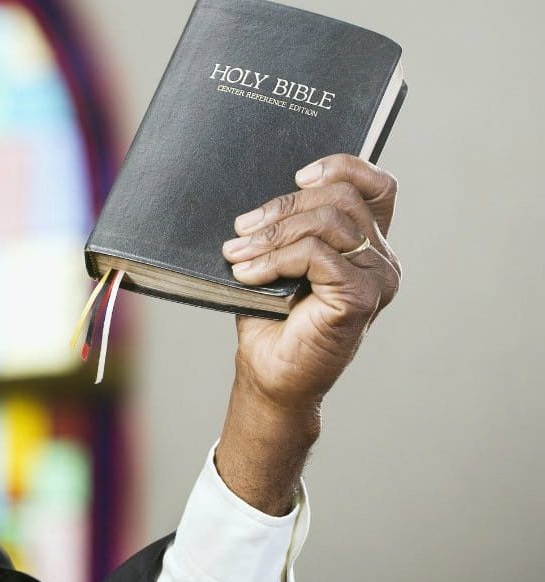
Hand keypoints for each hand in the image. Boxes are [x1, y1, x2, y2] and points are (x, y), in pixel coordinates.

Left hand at [215, 154, 401, 513]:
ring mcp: (376, 279)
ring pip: (327, 223)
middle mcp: (382, 260)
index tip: (298, 177)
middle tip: (241, 228)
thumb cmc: (271, 319)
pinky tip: (247, 274)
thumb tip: (258, 193)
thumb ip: (288, 226)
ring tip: (236, 254)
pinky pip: (316, 254)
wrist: (270, 375)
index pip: (378, 187)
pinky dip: (274, 259)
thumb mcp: (279, 261)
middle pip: (341, 199)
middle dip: (283, 207)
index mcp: (369, 245)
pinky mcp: (359, 298)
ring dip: (272, 234)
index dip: (343, 168)